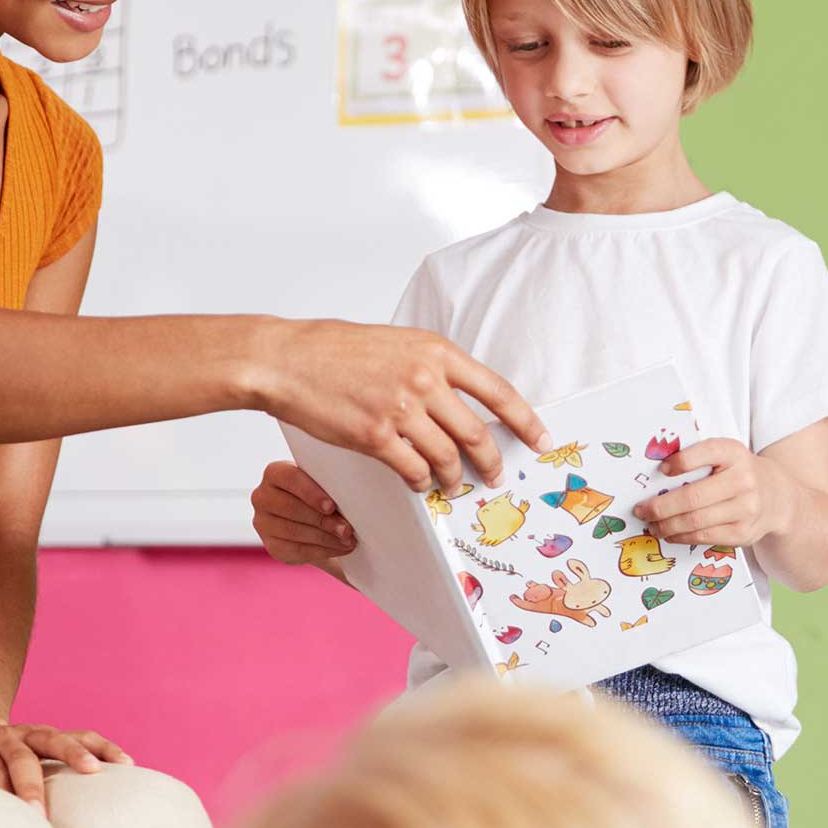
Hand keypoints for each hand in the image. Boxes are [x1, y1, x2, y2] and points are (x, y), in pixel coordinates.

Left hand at [0, 706, 132, 814]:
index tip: (6, 821)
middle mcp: (0, 733)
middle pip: (19, 755)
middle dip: (30, 786)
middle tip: (40, 817)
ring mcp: (26, 732)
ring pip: (53, 738)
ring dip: (75, 753)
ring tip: (97, 772)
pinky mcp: (45, 736)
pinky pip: (77, 736)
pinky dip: (101, 746)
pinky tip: (124, 762)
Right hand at [251, 461, 355, 579]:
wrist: (313, 520)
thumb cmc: (322, 494)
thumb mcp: (323, 484)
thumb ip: (330, 484)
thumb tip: (354, 494)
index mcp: (274, 473)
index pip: (289, 478)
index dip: (311, 493)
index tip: (332, 506)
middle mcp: (262, 496)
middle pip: (290, 508)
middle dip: (322, 520)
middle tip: (347, 530)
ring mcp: (263, 523)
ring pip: (294, 531)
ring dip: (325, 538)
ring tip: (348, 540)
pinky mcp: (271, 545)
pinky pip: (297, 550)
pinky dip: (322, 551)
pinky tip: (340, 548)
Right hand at [257, 320, 549, 492]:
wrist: (287, 359)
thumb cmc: (332, 350)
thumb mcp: (394, 343)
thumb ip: (428, 366)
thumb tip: (455, 397)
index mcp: (434, 350)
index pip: (497, 391)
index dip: (525, 420)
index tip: (540, 439)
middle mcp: (424, 378)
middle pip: (477, 432)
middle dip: (491, 461)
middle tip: (494, 476)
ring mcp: (400, 408)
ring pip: (447, 456)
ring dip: (454, 477)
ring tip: (451, 485)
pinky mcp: (375, 436)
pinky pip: (413, 469)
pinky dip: (421, 482)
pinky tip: (418, 483)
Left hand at [633, 438, 789, 547]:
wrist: (778, 497)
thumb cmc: (737, 472)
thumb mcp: (724, 455)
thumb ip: (696, 457)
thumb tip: (653, 473)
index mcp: (733, 453)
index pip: (706, 452)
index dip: (681, 461)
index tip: (661, 470)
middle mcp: (743, 480)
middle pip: (692, 497)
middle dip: (660, 507)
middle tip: (640, 510)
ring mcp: (746, 509)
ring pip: (695, 521)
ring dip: (666, 525)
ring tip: (650, 524)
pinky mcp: (744, 533)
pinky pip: (704, 537)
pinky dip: (680, 536)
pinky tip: (668, 533)